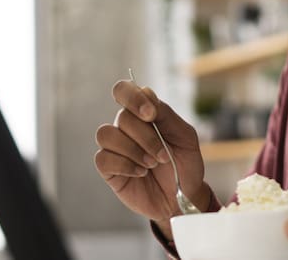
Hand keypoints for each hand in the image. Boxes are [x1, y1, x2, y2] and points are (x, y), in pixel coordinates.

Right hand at [94, 80, 209, 236]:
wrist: (183, 197)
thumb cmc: (185, 164)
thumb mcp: (185, 136)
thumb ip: (166, 114)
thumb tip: (146, 93)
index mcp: (144, 113)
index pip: (124, 90)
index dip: (134, 98)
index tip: (151, 114)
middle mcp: (126, 127)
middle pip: (122, 117)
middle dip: (147, 138)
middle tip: (163, 156)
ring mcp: (116, 147)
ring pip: (107, 134)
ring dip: (133, 150)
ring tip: (151, 165)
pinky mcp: (109, 168)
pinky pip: (103, 158)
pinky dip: (125, 165)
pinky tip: (140, 173)